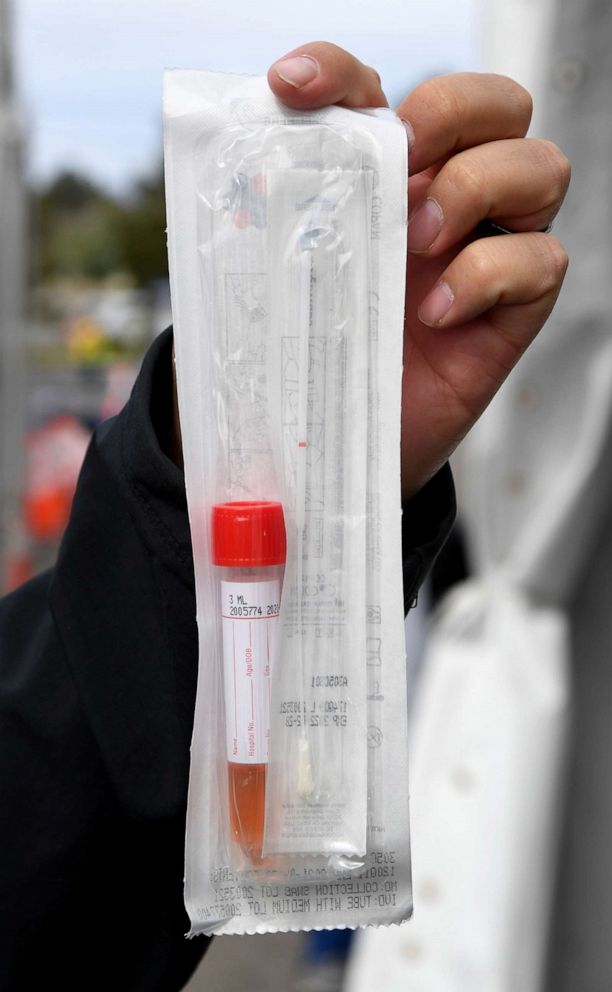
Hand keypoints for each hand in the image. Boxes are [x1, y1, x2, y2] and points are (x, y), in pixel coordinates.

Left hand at [266, 42, 570, 499]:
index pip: (379, 91)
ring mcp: (489, 248)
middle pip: (498, 104)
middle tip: (401, 155)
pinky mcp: (516, 308)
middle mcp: (448, 197)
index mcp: (384, 177)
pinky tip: (436, 312)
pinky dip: (489, 275)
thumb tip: (232, 164)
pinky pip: (542, 261)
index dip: (339, 70)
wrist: (334, 438)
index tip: (290, 88)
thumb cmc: (310, 352)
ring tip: (419, 239)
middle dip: (452, 110)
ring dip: (478, 186)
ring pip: (541, 167)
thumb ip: (277, 220)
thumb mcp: (282, 278)